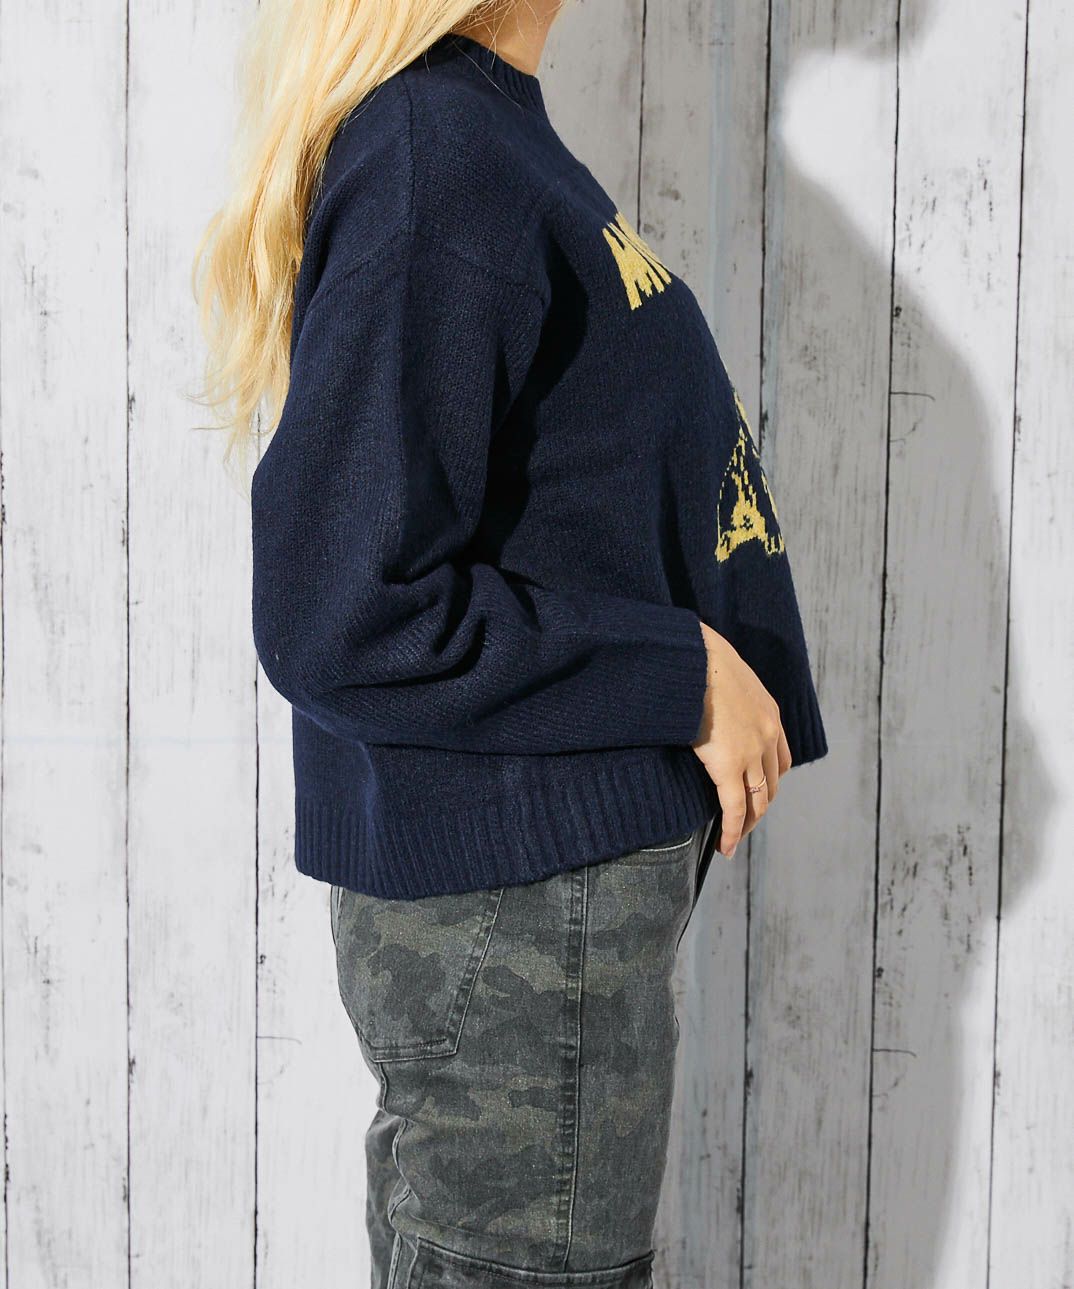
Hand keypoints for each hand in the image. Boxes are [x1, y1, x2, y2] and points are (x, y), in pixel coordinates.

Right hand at [691, 621, 792, 857]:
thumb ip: (722, 694)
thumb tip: (699, 696)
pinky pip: (734, 808)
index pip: (779, 760)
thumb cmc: (697, 657)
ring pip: (757, 801)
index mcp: (769, 713)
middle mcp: (768, 735)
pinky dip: (733, 831)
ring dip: (748, 824)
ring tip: (733, 840)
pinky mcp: (729, 765)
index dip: (768, 781)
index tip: (755, 795)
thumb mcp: (723, 674)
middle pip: (771, 785)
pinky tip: (726, 846)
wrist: (694, 656)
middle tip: (744, 824)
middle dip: (759, 808)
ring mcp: (751, 752)